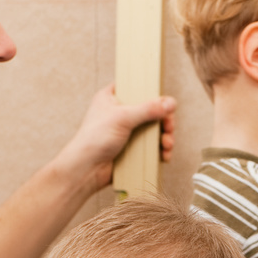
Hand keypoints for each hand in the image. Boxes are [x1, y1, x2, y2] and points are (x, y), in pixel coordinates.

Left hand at [59, 85, 177, 191]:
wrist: (86, 169)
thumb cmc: (95, 139)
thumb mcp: (122, 118)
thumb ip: (148, 109)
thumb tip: (171, 103)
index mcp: (112, 98)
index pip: (135, 87)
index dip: (150, 92)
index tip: (163, 99)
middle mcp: (120, 113)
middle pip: (150, 110)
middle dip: (164, 120)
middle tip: (169, 126)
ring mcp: (127, 132)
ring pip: (153, 130)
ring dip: (164, 136)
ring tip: (167, 144)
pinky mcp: (132, 149)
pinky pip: (151, 147)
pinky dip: (160, 150)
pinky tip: (164, 155)